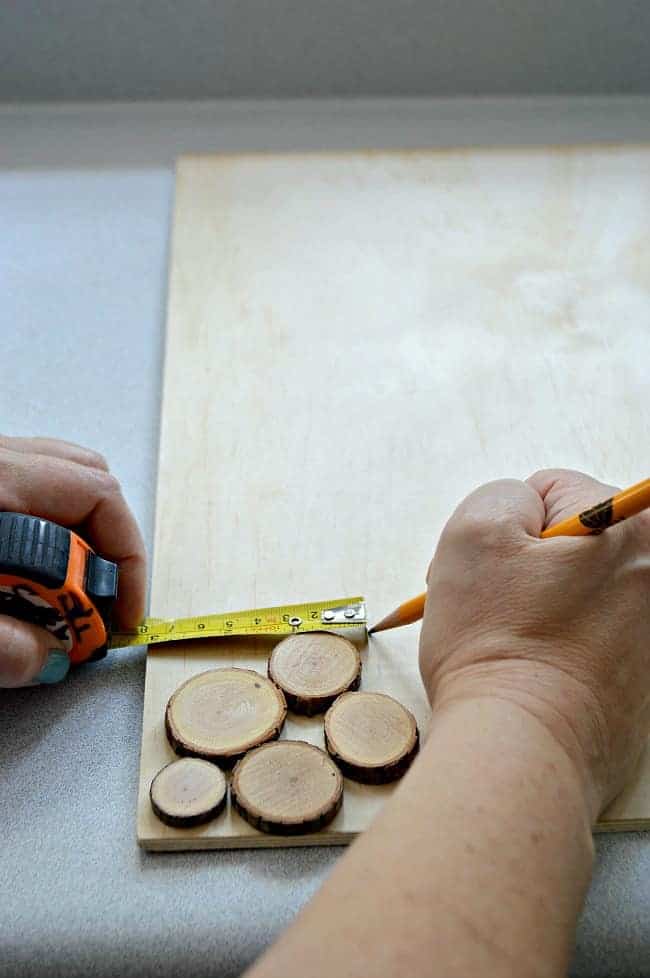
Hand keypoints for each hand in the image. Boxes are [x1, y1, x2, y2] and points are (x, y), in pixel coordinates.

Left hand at [0, 435, 146, 686]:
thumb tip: (45, 659)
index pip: (97, 496)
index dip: (127, 559)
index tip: (123, 616)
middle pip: (88, 477)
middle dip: (109, 545)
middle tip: (101, 604)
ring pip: (59, 478)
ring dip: (78, 536)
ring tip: (67, 590)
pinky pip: (27, 491)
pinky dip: (42, 530)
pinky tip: (26, 572)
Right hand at [419, 469, 649, 818]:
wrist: (522, 754)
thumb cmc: (498, 649)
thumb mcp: (473, 536)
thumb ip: (501, 495)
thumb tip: (524, 512)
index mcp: (634, 529)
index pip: (553, 491)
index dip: (507, 529)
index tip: (496, 573)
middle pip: (571, 544)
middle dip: (526, 567)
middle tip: (498, 609)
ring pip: (577, 592)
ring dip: (541, 607)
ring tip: (515, 644)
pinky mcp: (644, 679)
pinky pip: (591, 638)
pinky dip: (562, 646)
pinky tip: (537, 671)